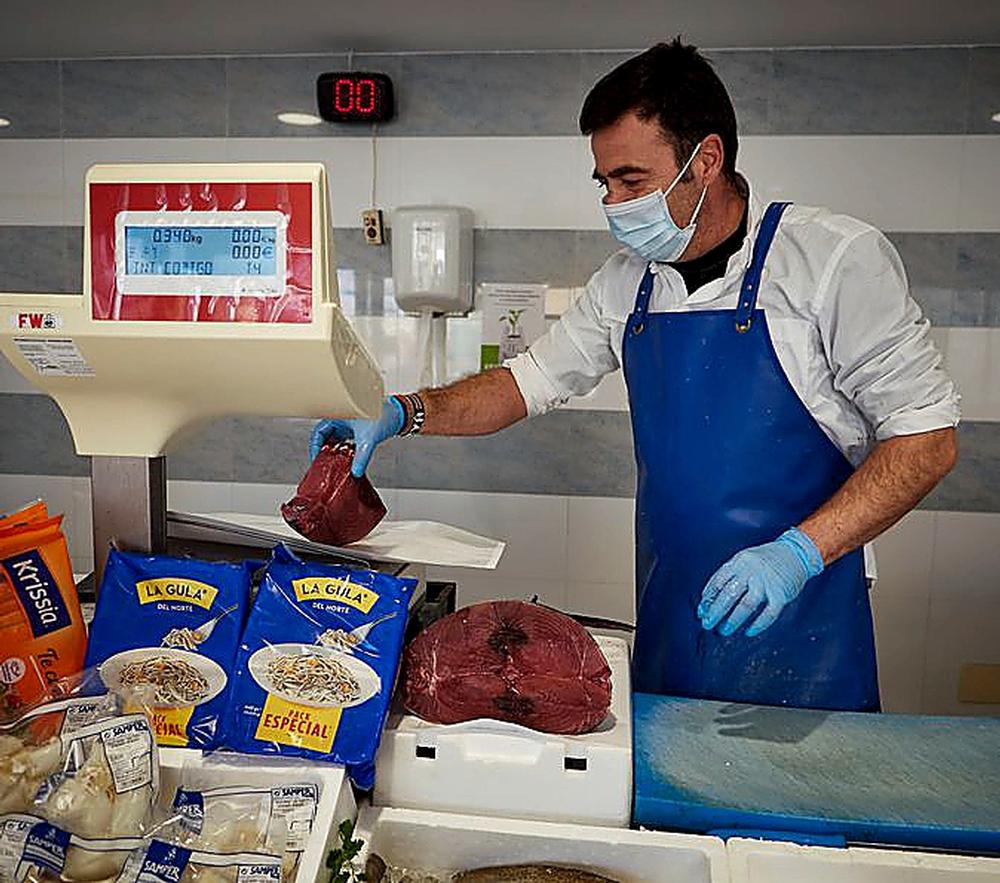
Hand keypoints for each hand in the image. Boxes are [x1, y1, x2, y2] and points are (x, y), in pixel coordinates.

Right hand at [309, 397, 404, 477]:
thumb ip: (362, 458)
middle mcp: (341, 419)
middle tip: (325, 464)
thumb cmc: (384, 416)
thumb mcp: (369, 439)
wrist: (400, 413)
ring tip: (336, 463)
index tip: (316, 459)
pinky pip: (345, 441)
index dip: (315, 447)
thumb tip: (356, 472)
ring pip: (336, 440)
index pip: (318, 432)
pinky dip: (344, 450)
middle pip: (325, 437)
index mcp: (338, 415)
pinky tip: (348, 459)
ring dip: (335, 452)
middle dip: (325, 451)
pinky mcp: (357, 429)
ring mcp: (349, 424)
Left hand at [697, 528, 823, 637]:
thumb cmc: (766, 559)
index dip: (708, 599)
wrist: (796, 552)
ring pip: (746, 605)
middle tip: (707, 624)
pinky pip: (769, 613)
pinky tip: (748, 632)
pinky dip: (758, 625)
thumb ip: (731, 575)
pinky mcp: (782, 594)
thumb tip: (711, 598)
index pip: (718, 582)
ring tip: (724, 630)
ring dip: (733, 620)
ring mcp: (767, 582)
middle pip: (729, 595)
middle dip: (715, 612)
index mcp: (739, 562)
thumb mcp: (744, 559)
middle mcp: (751, 571)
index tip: (701, 611)